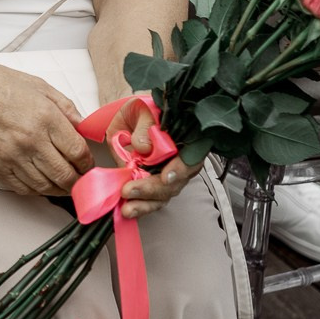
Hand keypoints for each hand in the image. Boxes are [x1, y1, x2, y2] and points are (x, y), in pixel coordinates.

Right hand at [0, 58, 92, 196]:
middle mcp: (30, 140)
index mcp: (45, 117)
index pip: (78, 152)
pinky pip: (24, 188)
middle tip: (83, 179)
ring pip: (46, 186)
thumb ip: (66, 107)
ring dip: (61, 189)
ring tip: (66, 184)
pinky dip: (38, 190)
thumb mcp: (39, 86)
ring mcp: (12, 156)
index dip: (88, 162)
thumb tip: (85, 128)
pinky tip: (43, 183)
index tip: (88, 164)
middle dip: (79, 181)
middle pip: (65, 174)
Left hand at [109, 99, 198, 220]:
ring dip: (146, 203)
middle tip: (130, 189)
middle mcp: (181, 160)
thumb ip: (144, 125)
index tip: (166, 177)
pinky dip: (140, 206)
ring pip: (165, 194)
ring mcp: (169, 173)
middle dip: (153, 189)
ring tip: (127, 208)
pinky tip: (127, 209)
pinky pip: (153, 199)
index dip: (181, 169)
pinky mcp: (154, 183)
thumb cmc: (143, 111)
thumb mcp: (142, 110)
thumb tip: (144, 147)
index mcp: (185, 138)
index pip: (192, 156)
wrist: (133, 117)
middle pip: (176, 181)